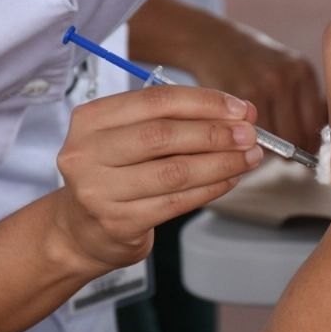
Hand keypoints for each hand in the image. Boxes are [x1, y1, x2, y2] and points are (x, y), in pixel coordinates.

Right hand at [53, 85, 262, 272]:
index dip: (203, 102)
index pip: (155, 100)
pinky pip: (176, 202)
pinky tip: (229, 179)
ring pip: (174, 171)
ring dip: (220, 163)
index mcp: (90, 119)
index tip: (239, 108)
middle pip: (163, 134)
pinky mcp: (118, 223)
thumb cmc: (113, 175)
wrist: (80, 231)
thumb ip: (175, 121)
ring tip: (248, 158)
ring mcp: (99, 191)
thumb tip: (238, 114)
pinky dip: (210, 188)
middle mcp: (87, 153)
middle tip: (249, 135)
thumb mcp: (129, 137)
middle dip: (215, 133)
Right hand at [185, 21, 326, 152]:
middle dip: (292, 151)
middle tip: (282, 154)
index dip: (310, 144)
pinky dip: (250, 143)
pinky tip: (246, 135)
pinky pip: (253, 136)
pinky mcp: (237, 96)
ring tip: (262, 142)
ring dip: (270, 150)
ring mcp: (260, 86)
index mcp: (302, 71)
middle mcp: (285, 77)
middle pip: (299, 135)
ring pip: (276, 140)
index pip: (317, 124)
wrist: (212, 42)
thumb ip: (305, 101)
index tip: (302, 151)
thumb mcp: (286, 70)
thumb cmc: (253, 64)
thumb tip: (325, 142)